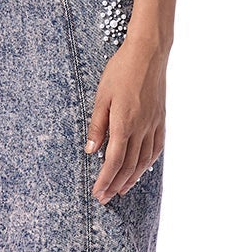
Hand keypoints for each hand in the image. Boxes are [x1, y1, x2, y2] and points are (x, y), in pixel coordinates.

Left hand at [85, 35, 165, 201]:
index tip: (97, 192)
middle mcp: (141, 129)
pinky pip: (156, 148)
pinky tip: (142, 170)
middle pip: (129, 166)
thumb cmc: (121, 71)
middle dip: (116, 185)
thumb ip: (97, 126)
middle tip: (106, 198)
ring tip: (122, 190)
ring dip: (132, 179)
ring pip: (144, 161)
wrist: (149, 54)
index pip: (114, 161)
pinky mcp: (161, 119)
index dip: (105, 180)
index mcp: (124, 124)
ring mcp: (153, 125)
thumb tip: (91, 151)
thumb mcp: (101, 97)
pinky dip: (148, 163)